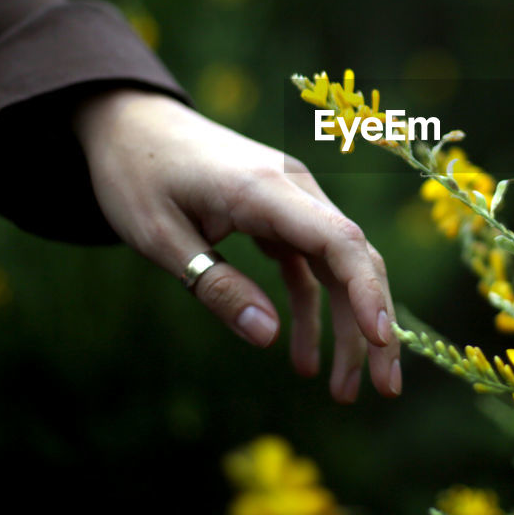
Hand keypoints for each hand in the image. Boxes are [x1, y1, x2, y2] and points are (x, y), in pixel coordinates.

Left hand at [71, 87, 399, 401]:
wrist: (129, 122)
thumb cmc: (136, 173)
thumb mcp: (159, 237)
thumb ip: (215, 285)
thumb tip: (268, 338)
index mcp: (265, 189)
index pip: (339, 240)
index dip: (367, 291)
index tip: (381, 342)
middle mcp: (294, 190)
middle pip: (354, 259)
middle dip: (375, 324)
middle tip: (384, 390)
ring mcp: (292, 201)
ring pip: (339, 268)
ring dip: (348, 327)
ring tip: (344, 392)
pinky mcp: (281, 215)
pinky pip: (310, 267)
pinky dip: (312, 311)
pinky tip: (302, 359)